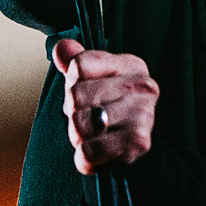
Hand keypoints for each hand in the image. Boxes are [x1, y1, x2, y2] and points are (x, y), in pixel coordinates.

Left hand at [51, 38, 158, 174]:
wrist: (132, 150)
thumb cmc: (108, 110)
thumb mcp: (91, 80)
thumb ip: (73, 60)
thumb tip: (61, 47)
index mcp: (130, 64)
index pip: (79, 65)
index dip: (73, 83)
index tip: (87, 93)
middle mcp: (142, 86)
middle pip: (76, 96)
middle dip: (73, 113)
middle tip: (89, 120)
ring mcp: (143, 114)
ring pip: (80, 124)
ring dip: (78, 137)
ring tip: (94, 136)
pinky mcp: (138, 143)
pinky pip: (89, 151)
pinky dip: (84, 158)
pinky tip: (97, 153)